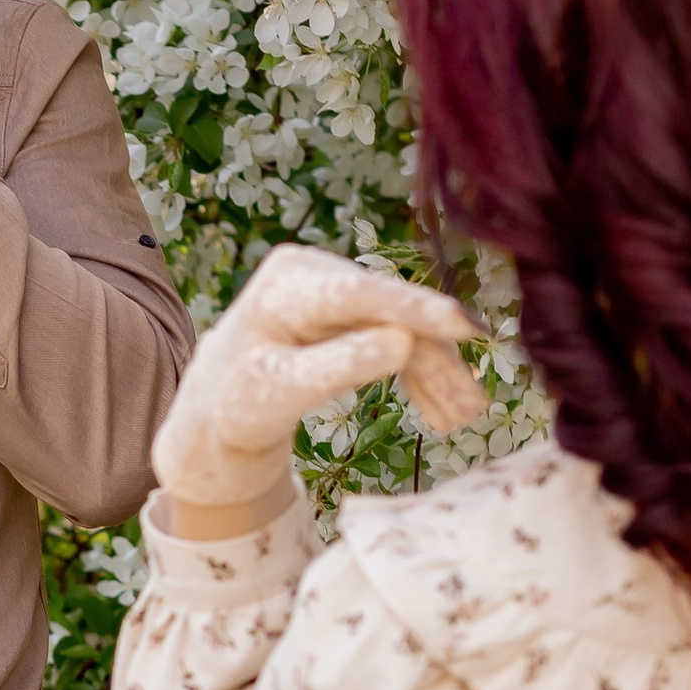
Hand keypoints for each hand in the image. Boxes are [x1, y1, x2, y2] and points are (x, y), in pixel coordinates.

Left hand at [153, 243, 485, 532]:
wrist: (218, 409)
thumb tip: (403, 344)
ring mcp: (335, 286)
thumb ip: (336, 368)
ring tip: (462, 419)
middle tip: (472, 409)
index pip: (360, 294)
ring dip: (436, 375)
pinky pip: (398, 337)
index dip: (416, 310)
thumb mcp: (279, 394)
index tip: (463, 327)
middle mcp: (315, 270)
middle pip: (391, 314)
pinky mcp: (351, 308)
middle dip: (436, 360)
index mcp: (287, 284)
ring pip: (402, 327)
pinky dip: (421, 374)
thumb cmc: (240, 406)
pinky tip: (443, 411)